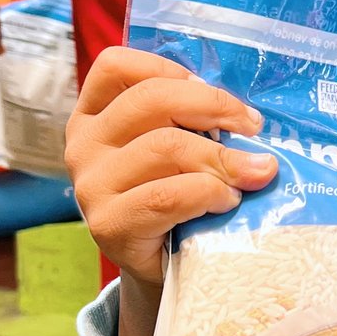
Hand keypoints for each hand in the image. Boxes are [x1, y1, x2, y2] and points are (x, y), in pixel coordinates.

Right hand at [65, 47, 276, 289]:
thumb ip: (192, 121)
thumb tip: (248, 114)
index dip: (168, 68)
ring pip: (166, 147)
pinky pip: (169, 195)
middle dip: (213, 107)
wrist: (161, 269)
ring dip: (223, 158)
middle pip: (151, 100)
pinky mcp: (108, 225)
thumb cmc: (176, 198)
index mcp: (94, 115)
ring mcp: (91, 186)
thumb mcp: (176, 149)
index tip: (208, 88)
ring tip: (252, 174)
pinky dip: (209, 193)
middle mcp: (83, 145)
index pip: (116, 66)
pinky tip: (227, 201)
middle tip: (253, 126)